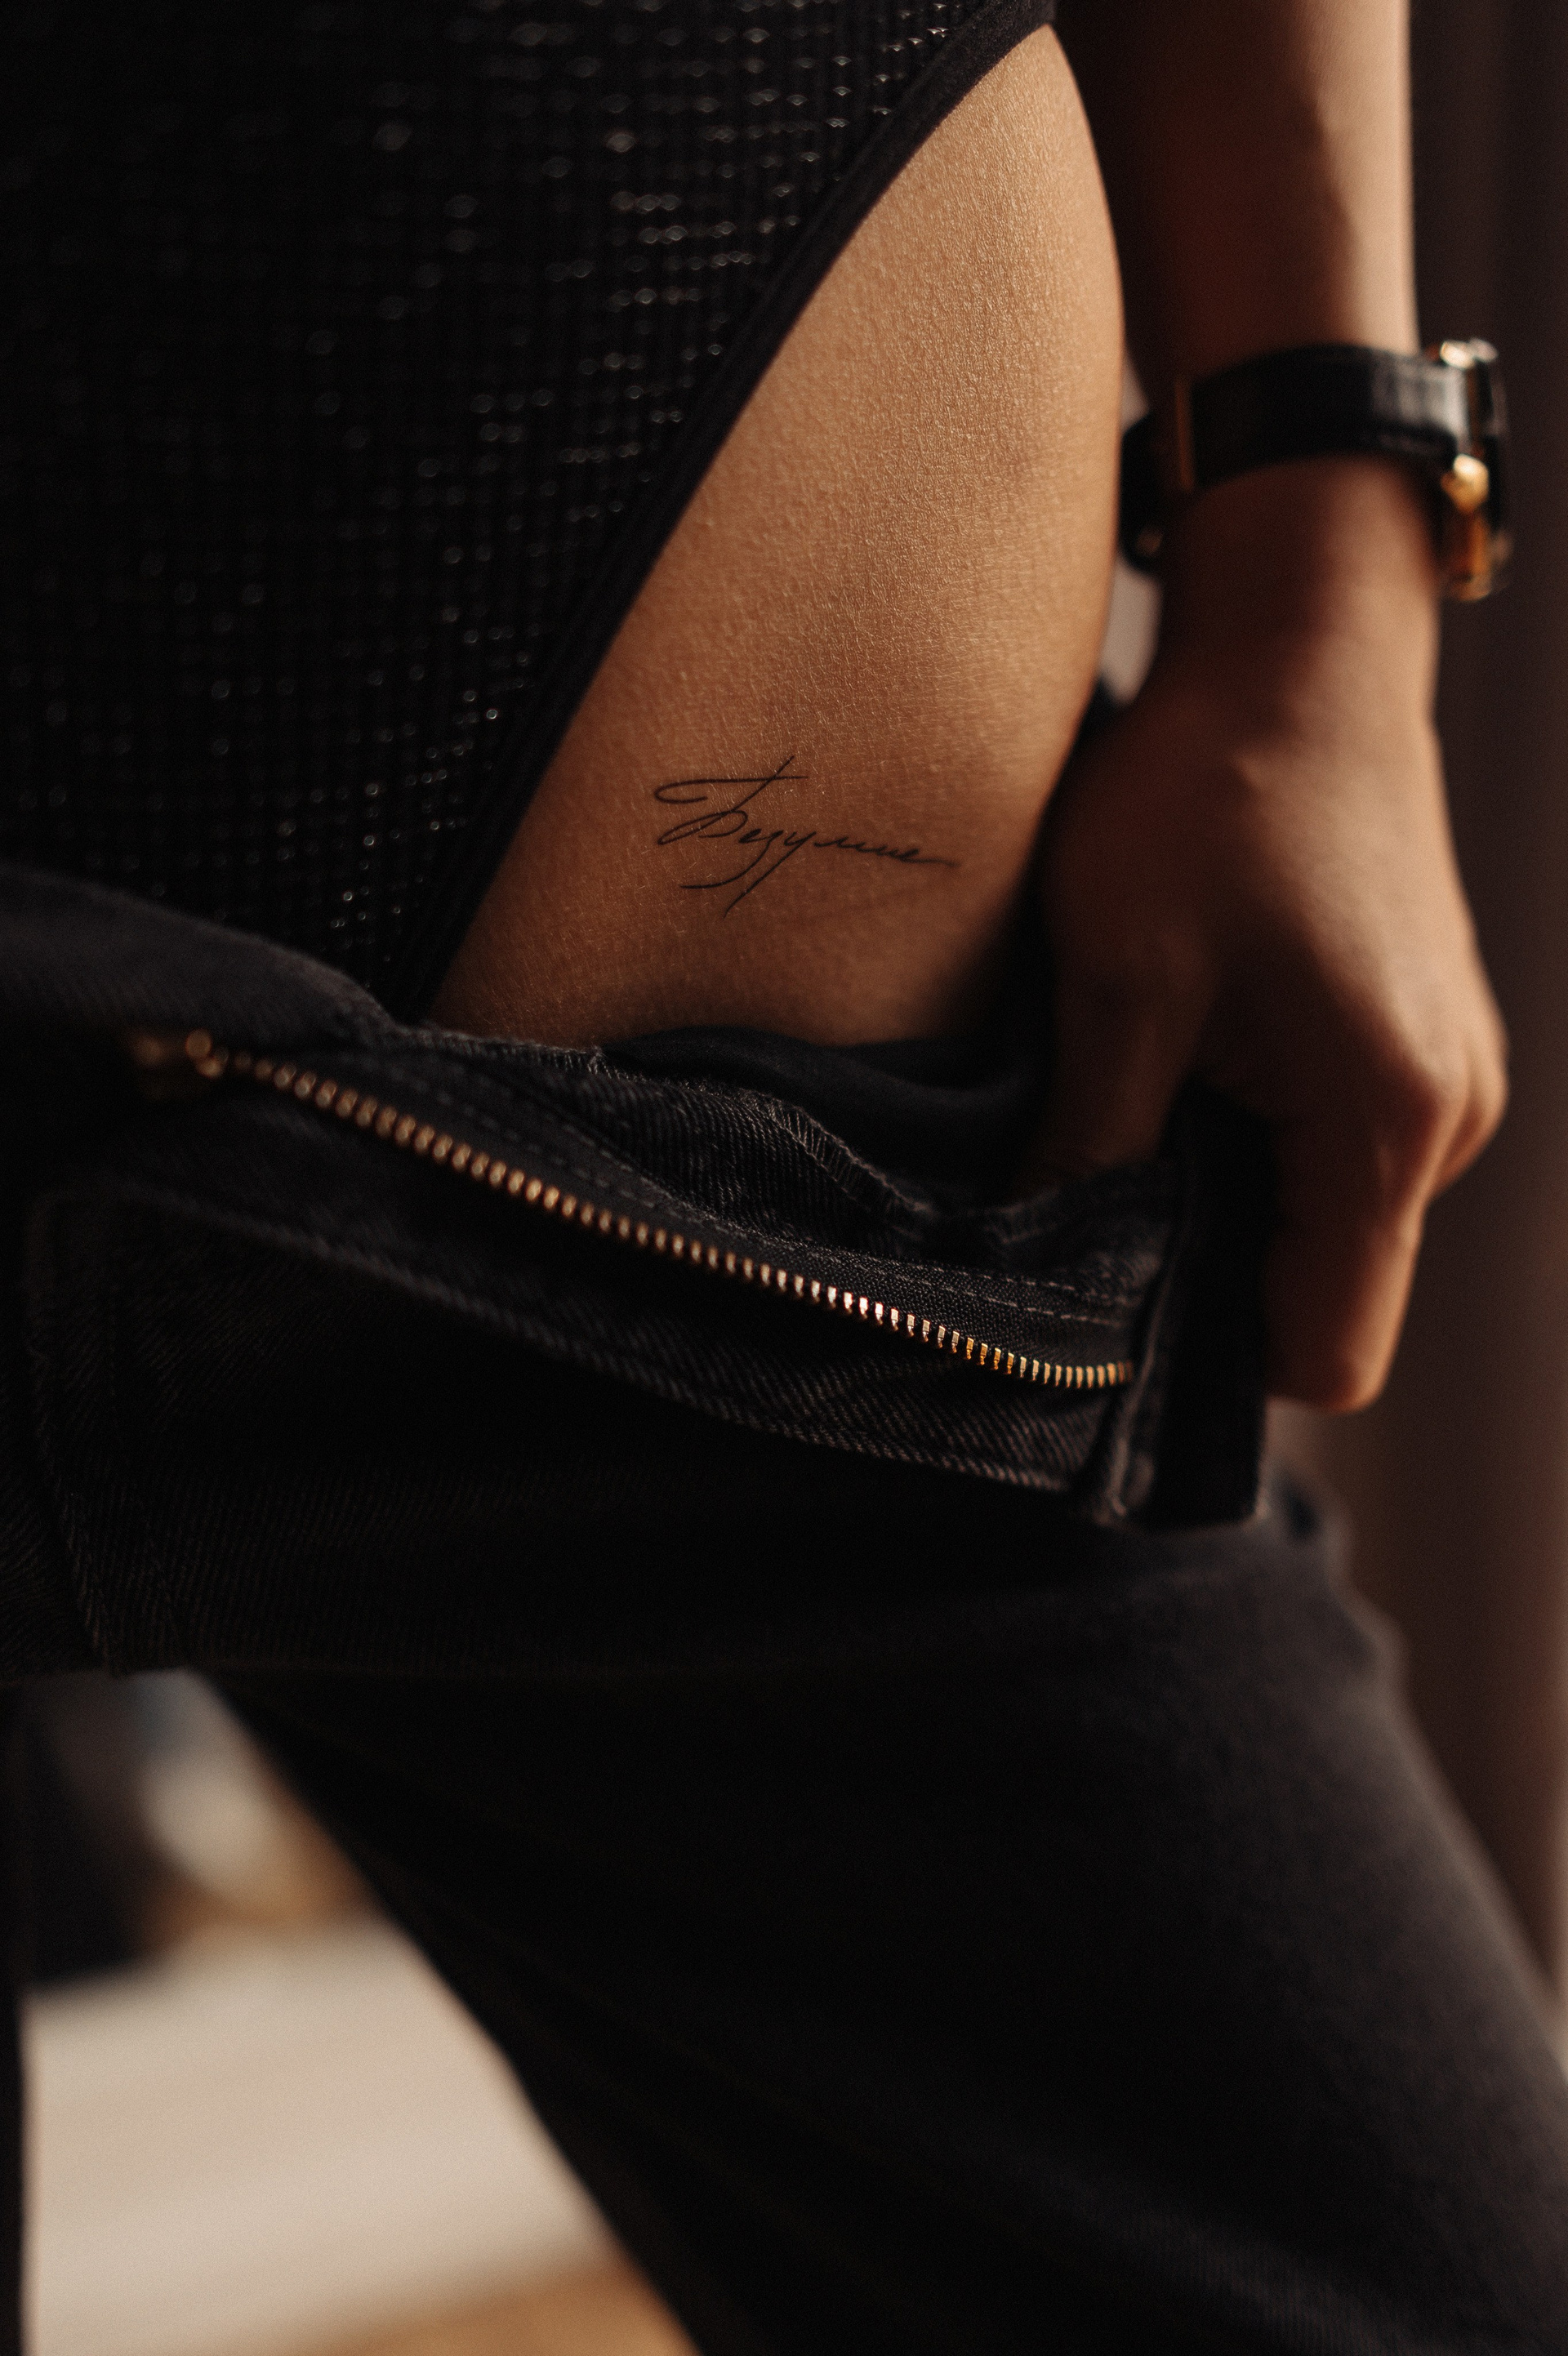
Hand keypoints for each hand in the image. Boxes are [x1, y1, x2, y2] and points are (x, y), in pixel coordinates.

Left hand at [1029, 464, 1506, 1409]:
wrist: (1304, 648)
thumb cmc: (1212, 791)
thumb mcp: (1119, 978)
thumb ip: (1088, 1145)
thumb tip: (1027, 1274)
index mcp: (1387, 1124)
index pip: (1324, 1354)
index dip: (1206, 1359)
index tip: (1100, 1308)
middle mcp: (1446, 1122)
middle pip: (1319, 1293)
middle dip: (1198, 1269)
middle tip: (1087, 1190)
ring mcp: (1443, 1083)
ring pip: (1319, 1223)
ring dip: (1217, 1192)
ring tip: (1134, 1096)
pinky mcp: (1417, 1045)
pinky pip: (1332, 1153)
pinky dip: (1251, 1139)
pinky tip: (1183, 1060)